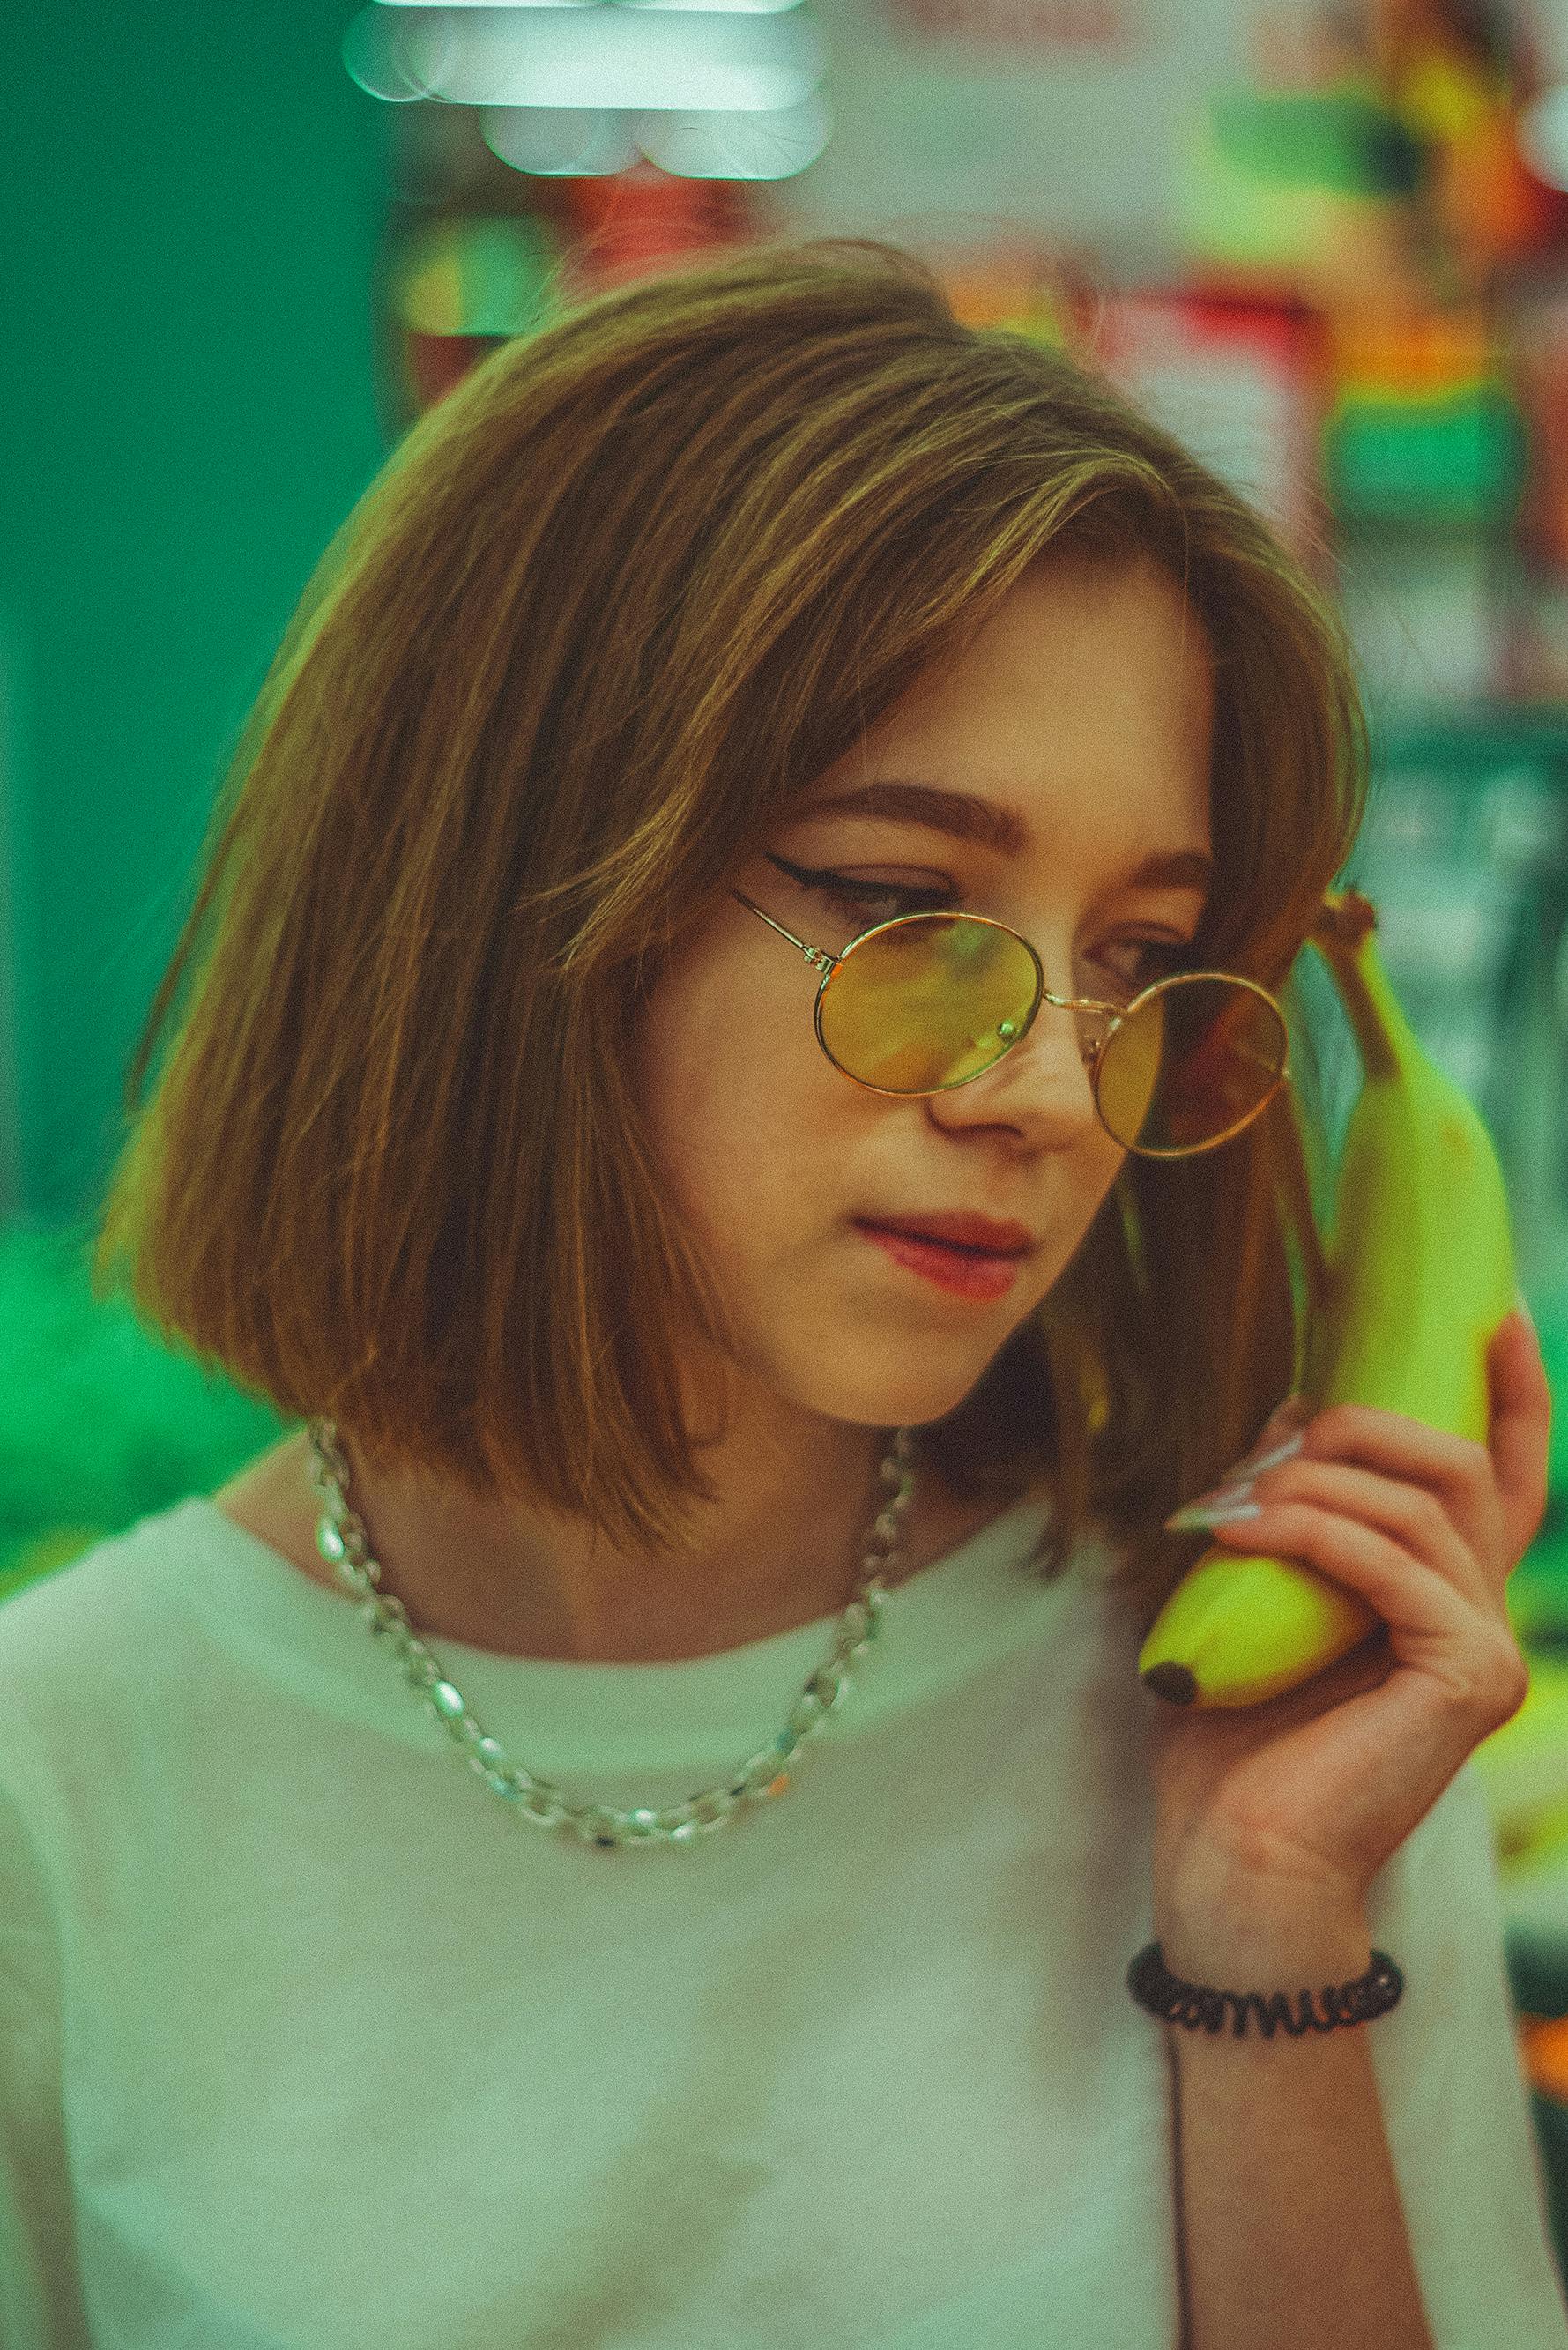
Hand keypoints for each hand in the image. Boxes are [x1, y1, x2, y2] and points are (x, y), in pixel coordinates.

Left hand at [1148, 1307, 1552, 1927]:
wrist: (1232, 1856)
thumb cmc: (1231, 1735)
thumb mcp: (1252, 1591)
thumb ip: (1286, 1508)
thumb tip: (1291, 1411)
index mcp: (1441, 1593)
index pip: (1504, 1473)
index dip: (1509, 1388)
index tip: (1485, 1307)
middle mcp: (1481, 1616)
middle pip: (1462, 1463)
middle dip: (1365, 1425)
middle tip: (1275, 1437)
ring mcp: (1485, 1650)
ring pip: (1427, 1503)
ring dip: (1319, 1479)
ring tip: (1235, 1496)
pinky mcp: (1467, 1680)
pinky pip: (1399, 1567)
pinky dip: (1318, 1534)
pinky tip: (1250, 1531)